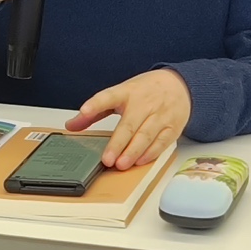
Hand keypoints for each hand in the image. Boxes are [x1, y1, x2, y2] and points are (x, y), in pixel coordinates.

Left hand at [65, 69, 191, 169]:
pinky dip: (151, 153)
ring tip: (121, 164)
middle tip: (107, 159)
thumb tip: (71, 125)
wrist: (180, 85)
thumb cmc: (145, 91)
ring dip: (133, 151)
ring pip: (146, 135)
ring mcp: (160, 115)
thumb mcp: (120, 94)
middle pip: (129, 124)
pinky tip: (140, 161)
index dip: (96, 104)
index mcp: (127, 92)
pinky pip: (162, 142)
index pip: (108, 96)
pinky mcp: (172, 127)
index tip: (84, 110)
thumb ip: (96, 110)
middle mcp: (144, 103)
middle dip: (118, 143)